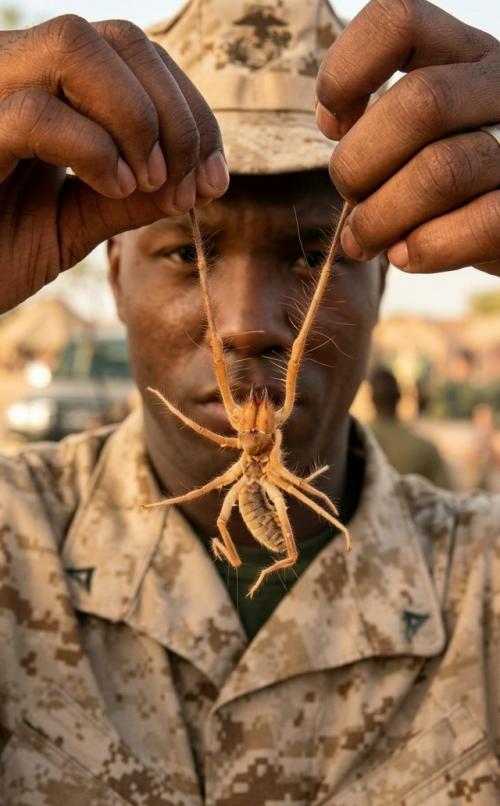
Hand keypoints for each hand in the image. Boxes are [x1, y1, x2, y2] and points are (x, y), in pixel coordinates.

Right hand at [0, 16, 227, 311]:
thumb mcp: (81, 222)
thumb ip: (136, 197)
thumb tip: (210, 180)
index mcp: (47, 85)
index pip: (136, 54)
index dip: (191, 109)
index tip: (216, 177)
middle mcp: (14, 69)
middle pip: (119, 36)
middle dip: (178, 113)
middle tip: (190, 185)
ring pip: (76, 46)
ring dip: (139, 118)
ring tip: (152, 183)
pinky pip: (36, 112)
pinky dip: (93, 149)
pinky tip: (115, 188)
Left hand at [316, 0, 499, 276]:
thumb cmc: (449, 181)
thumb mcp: (419, 132)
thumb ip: (381, 119)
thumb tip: (336, 123)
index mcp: (464, 54)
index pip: (398, 21)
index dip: (346, 72)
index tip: (334, 125)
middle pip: (419, 104)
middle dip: (359, 166)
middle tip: (351, 199)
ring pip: (442, 171)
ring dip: (381, 218)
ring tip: (367, 239)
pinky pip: (478, 226)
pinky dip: (425, 249)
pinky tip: (406, 255)